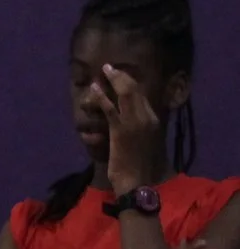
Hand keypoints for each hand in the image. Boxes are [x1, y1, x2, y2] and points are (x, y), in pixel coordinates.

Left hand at [94, 64, 163, 194]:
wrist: (137, 181)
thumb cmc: (137, 165)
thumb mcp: (141, 141)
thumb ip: (137, 127)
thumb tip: (127, 117)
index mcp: (153, 120)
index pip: (143, 95)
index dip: (131, 82)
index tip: (121, 74)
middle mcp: (147, 118)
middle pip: (136, 90)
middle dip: (122, 77)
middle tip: (110, 68)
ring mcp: (135, 123)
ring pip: (126, 94)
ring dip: (114, 80)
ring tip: (104, 71)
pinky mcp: (121, 130)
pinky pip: (111, 108)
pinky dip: (101, 97)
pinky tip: (94, 89)